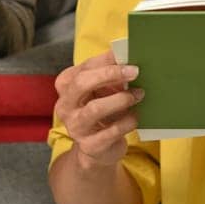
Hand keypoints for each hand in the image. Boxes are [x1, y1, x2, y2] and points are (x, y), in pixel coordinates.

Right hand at [53, 48, 145, 169]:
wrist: (98, 149)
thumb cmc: (102, 111)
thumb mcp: (102, 90)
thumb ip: (110, 73)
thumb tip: (128, 57)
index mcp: (66, 86)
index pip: (84, 67)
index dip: (106, 60)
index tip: (127, 55)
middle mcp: (65, 105)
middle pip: (81, 83)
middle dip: (109, 74)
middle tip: (134, 72)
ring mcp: (76, 127)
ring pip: (95, 108)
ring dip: (120, 99)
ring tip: (138, 95)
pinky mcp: (90, 145)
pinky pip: (111, 131)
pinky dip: (127, 121)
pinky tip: (136, 116)